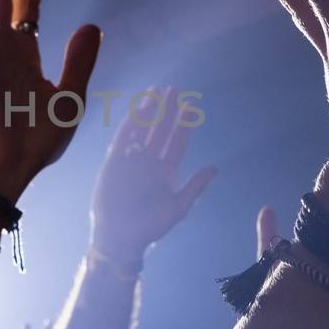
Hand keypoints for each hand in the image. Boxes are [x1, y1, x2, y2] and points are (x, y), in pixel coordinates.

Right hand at [89, 87, 217, 265]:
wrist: (121, 238)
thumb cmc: (150, 227)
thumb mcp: (178, 207)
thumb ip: (195, 186)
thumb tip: (214, 167)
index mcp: (166, 171)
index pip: (177, 142)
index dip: (184, 125)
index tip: (191, 106)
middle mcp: (149, 162)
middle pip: (160, 130)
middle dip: (167, 111)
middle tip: (174, 90)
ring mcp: (131, 161)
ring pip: (142, 130)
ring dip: (149, 112)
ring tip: (156, 92)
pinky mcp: (114, 164)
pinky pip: (122, 140)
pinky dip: (129, 125)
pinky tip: (136, 109)